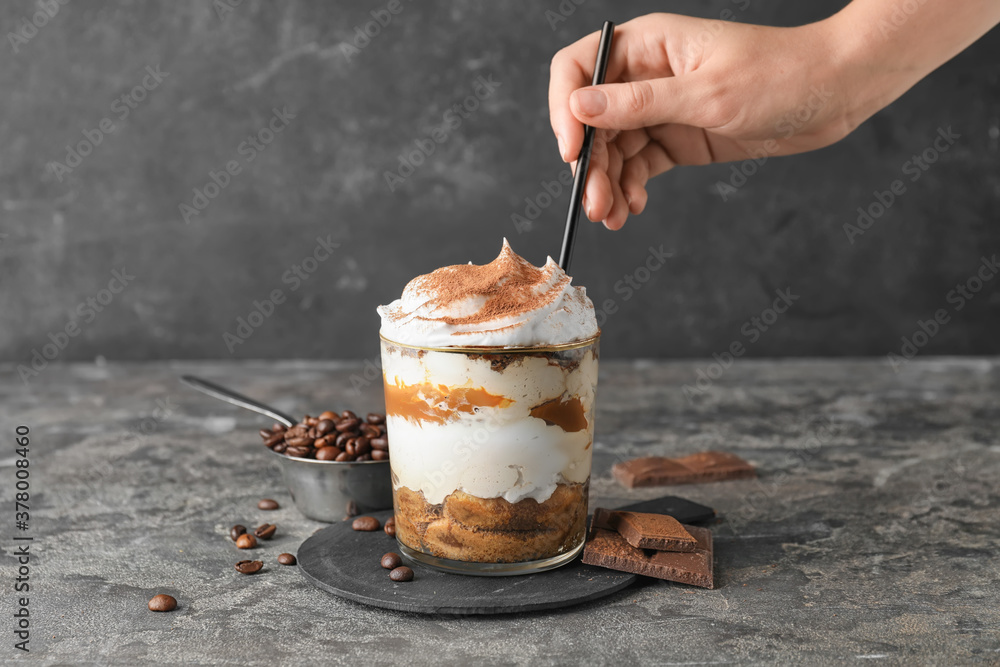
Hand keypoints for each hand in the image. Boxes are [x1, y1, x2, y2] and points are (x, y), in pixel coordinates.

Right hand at [549, 14, 859, 229]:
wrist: (836, 93)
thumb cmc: (780, 75)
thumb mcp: (707, 94)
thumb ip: (640, 104)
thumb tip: (579, 108)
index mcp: (648, 45)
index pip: (578, 69)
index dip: (564, 109)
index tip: (572, 153)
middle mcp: (646, 75)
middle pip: (592, 120)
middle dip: (589, 164)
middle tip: (594, 204)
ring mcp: (661, 108)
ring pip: (613, 148)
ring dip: (607, 183)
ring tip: (612, 217)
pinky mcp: (678, 137)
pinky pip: (639, 164)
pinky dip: (631, 187)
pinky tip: (633, 208)